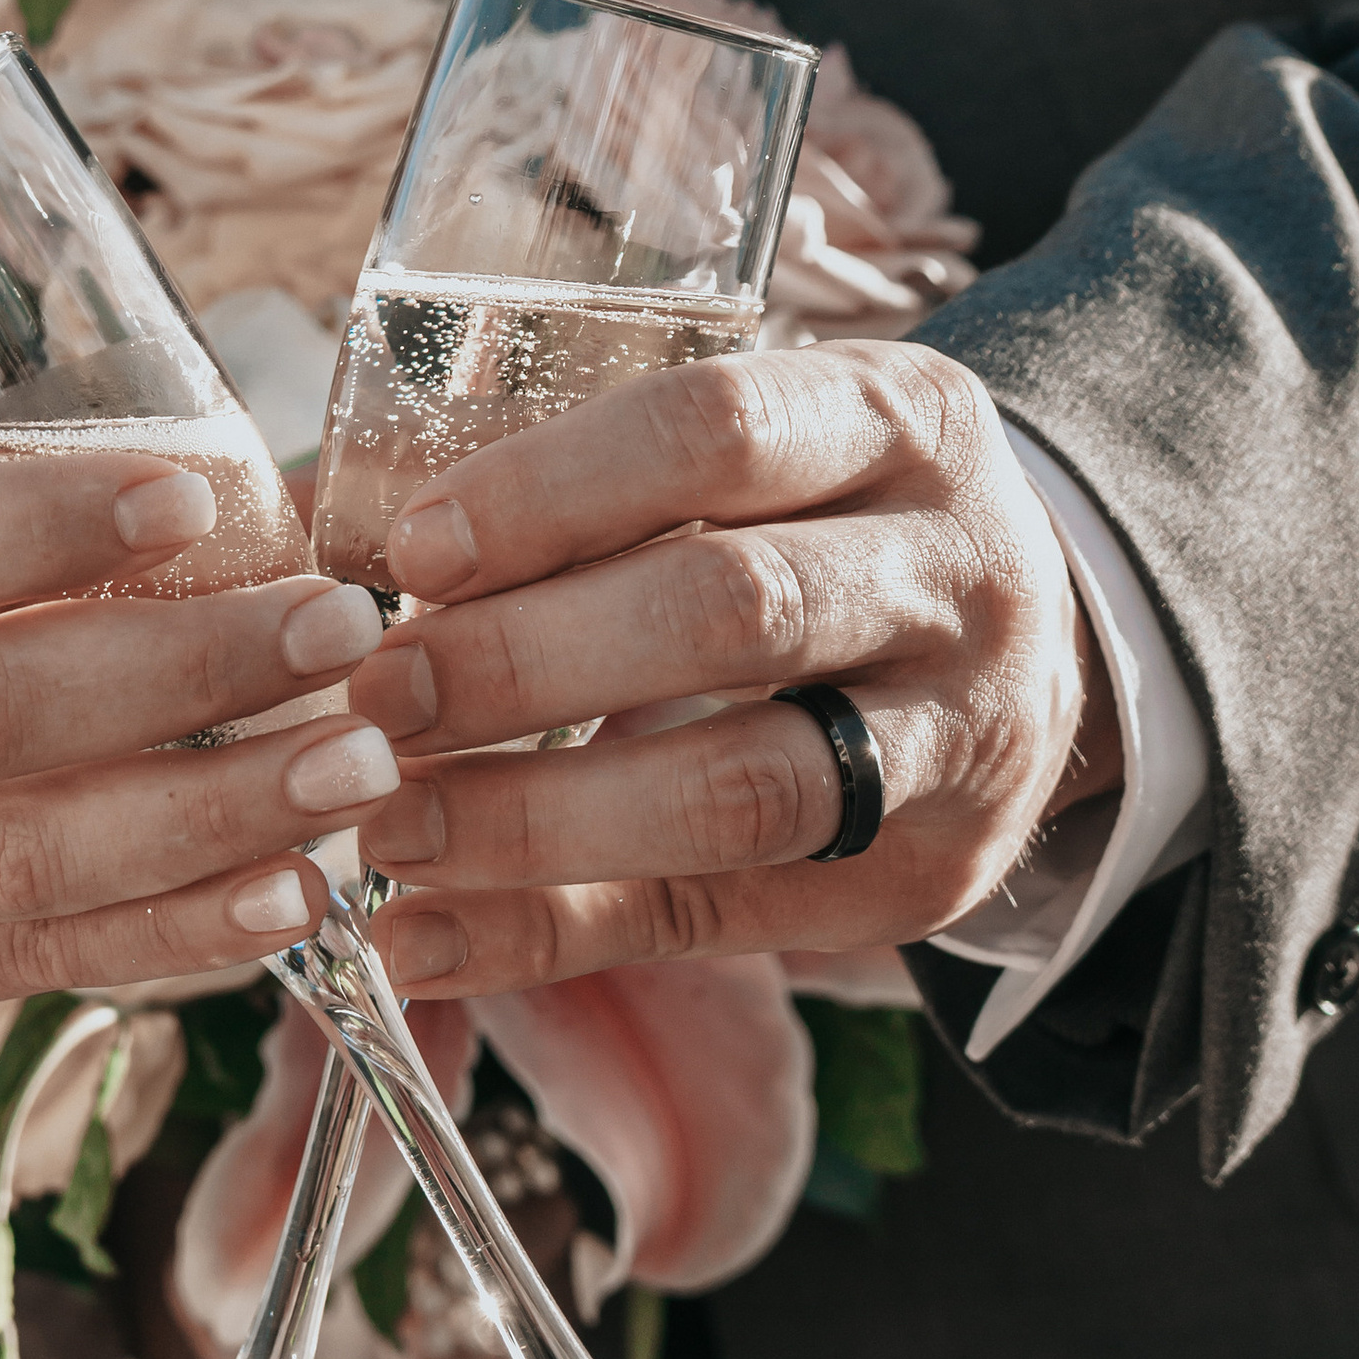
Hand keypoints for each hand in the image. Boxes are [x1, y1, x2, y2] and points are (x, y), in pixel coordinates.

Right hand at [0, 452, 395, 1038]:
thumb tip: (192, 475)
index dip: (41, 528)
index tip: (195, 496)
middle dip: (190, 676)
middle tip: (340, 629)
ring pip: (26, 859)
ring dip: (216, 816)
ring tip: (359, 765)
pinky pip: (30, 961)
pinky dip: (173, 931)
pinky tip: (290, 889)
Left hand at [343, 341, 1117, 997]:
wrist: (1037, 640)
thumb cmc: (823, 517)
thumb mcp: (762, 446)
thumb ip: (591, 473)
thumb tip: (321, 511)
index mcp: (897, 419)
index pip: (716, 432)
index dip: (550, 491)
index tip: (412, 552)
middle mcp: (953, 572)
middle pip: (730, 612)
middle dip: (527, 663)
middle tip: (374, 698)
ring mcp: (959, 739)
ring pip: (744, 786)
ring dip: (539, 821)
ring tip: (388, 829)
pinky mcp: (924, 881)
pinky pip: (724, 921)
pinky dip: (560, 935)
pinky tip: (431, 939)